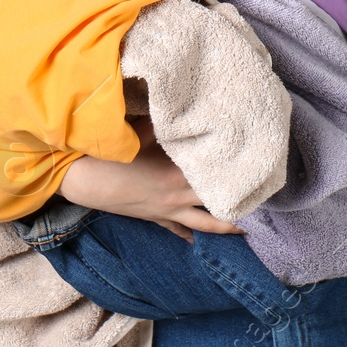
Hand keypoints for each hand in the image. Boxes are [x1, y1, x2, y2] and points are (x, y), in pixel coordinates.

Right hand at [58, 114, 247, 242]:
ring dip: (224, 227)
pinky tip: (198, 240)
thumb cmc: (111, 154)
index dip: (239, 175)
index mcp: (178, 174)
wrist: (81, 179)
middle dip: (242, 205)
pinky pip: (176, 229)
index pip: (217, 177)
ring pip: (204, 223)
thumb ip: (165, 122)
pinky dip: (189, 234)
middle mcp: (177, 197)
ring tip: (247, 231)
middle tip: (265, 203)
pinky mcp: (153, 218)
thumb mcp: (140, 132)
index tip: (260, 172)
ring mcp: (166, 211)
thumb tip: (183, 106)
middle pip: (218, 204)